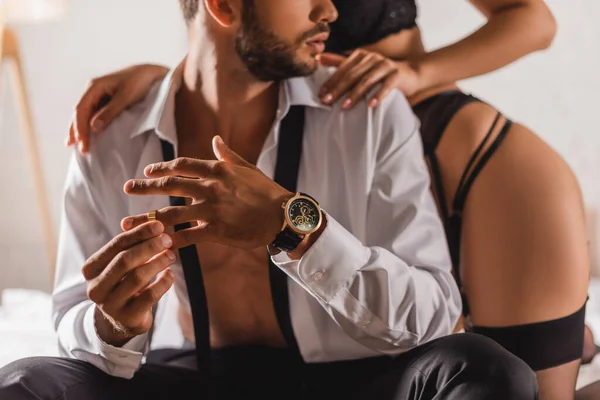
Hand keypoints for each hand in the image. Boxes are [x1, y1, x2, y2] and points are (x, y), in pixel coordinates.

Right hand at [67, 64, 168, 153]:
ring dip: (80, 129)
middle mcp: (93, 90)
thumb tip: (94, 127)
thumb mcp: (126, 97)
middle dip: (76, 131)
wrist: (152, 73)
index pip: (81, 109)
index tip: (82, 143)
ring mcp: (99, 95)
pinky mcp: (106, 101)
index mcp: (94, 86)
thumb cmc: (140, 82)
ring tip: (75, 146)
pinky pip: (93, 115)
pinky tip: (88, 135)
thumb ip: (110, 112)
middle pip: (79, 113)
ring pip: (85, 114)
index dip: (80, 128)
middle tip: (79, 150)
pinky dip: (89, 125)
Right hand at [82, 221, 175, 346]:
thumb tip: (154, 222)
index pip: (116, 245)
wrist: (121, 321)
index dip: (139, 233)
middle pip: (125, 260)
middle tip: (168, 239)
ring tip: (172, 255)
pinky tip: (170, 274)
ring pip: (137, 277)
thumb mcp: (123, 264)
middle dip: (149, 247)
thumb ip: (133, 245)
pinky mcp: (128, 318)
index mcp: (91, 269)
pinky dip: (163, 282)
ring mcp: (110, 305)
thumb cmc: (124, 283)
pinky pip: (149, 296)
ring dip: (158, 262)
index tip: (159, 225)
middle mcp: (96, 288)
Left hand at [122, 136, 292, 249]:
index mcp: (218, 170)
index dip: (162, 168)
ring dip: (147, 219)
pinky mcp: (217, 231)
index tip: (148, 170)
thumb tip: (215, 140)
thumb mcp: (248, 168)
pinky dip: (171, 241)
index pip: (182, 165)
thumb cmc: (267, 191)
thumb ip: (228, 155)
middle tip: (128, 188)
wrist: (283, 216)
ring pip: (172, 214)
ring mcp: (212, 210)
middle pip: (170, 185)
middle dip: (145, 187)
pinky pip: (187, 237)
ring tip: (128, 224)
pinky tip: (156, 245)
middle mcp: (211, 187)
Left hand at [318, 49, 423, 108]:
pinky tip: (370, 105)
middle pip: (352, 75)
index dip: (331, 81)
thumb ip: (340, 62)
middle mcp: (372, 58)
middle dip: (338, 89)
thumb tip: (318, 57)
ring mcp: (385, 65)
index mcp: (361, 55)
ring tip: (344, 106)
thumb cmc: (381, 73)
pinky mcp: (397, 75)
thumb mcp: (360, 66)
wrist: (410, 74)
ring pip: (366, 80)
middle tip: (327, 101)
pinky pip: (386, 86)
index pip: (342, 69)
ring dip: (355, 94)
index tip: (320, 94)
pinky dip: (378, 95)